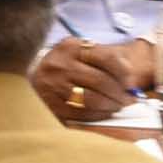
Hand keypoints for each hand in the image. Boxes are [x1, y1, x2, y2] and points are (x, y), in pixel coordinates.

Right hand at [27, 39, 153, 125]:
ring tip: (118, 106)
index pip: (106, 58)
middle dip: (120, 93)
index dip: (124, 72)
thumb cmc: (65, 63)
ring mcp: (54, 86)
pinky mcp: (51, 105)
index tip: (130, 82)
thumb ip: (103, 58)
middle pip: (101, 81)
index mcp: (71, 47)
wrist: (32, 73)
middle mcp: (60, 65)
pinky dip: (98, 116)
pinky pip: (81, 114)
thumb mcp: (79, 51)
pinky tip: (104, 113)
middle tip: (129, 99)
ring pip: (92, 100)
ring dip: (111, 106)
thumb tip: (130, 81)